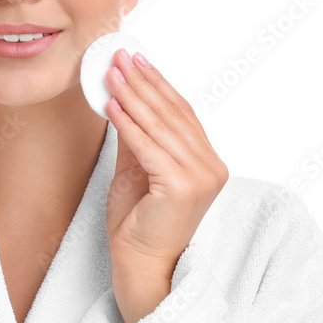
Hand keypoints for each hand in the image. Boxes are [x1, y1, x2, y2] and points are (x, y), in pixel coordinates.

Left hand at [103, 48, 228, 322]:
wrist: (141, 266)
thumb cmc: (138, 224)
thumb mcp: (137, 170)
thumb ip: (137, 137)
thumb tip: (123, 98)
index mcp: (208, 162)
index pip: (182, 113)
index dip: (158, 83)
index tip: (136, 59)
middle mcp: (211, 167)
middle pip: (172, 114)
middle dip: (143, 82)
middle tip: (120, 56)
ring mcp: (201, 178)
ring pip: (160, 126)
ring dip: (133, 96)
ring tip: (111, 73)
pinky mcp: (182, 187)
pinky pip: (149, 147)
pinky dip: (129, 124)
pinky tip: (112, 104)